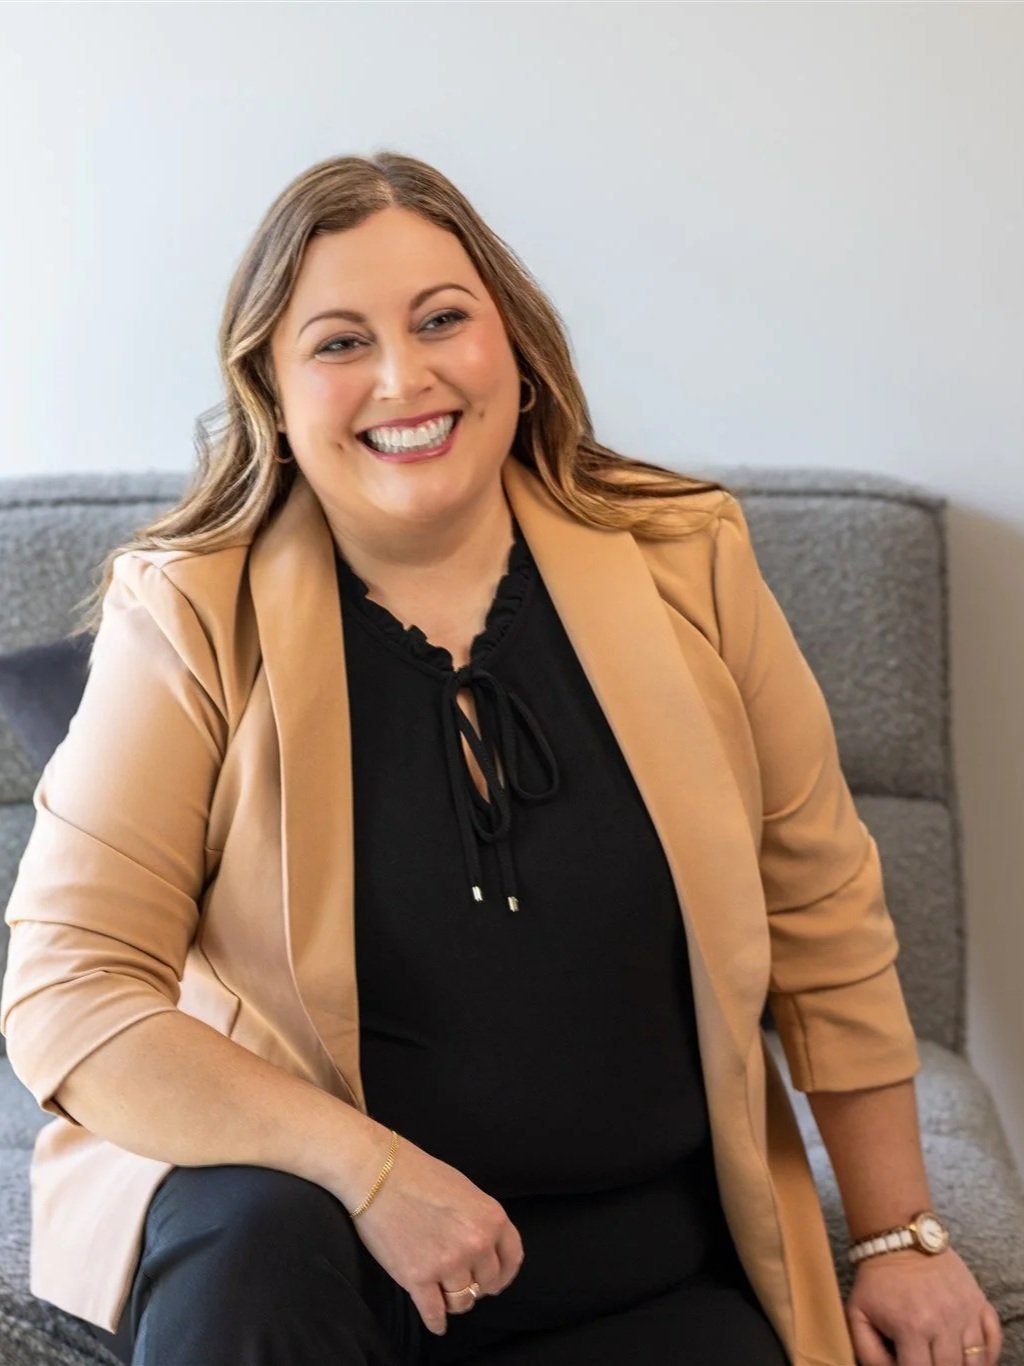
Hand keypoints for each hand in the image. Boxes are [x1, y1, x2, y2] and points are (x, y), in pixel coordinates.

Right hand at [345, 1133, 524, 1336]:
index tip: (494, 1281)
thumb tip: (484, 1249)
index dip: (503, 1274)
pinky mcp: (417, 1278)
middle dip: (475, 1285)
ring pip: (462, 1302)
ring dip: (454, 1301)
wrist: (377, 1173)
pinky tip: (436, 1321)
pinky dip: (436, 1321)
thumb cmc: (419, 1174)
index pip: (512, 1259)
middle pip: (487, 1284)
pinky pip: (434, 1314)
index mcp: (492, 1218)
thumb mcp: (465, 1190)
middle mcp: (475, 1243)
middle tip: (462, 1281)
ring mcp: (447, 1263)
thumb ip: (480, 1221)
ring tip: (445, 1295)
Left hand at [845, 1247, 1002, 1363]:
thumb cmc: (878, 1278)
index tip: (908, 1364)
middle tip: (927, 1360)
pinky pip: (994, 1338)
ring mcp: (965, 1311)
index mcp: (911, 1327)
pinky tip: (972, 1357)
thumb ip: (868, 1352)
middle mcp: (943, 1322)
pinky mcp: (978, 1301)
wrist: (900, 1238)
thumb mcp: (857, 1313)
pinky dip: (988, 1354)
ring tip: (946, 1360)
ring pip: (976, 1361)